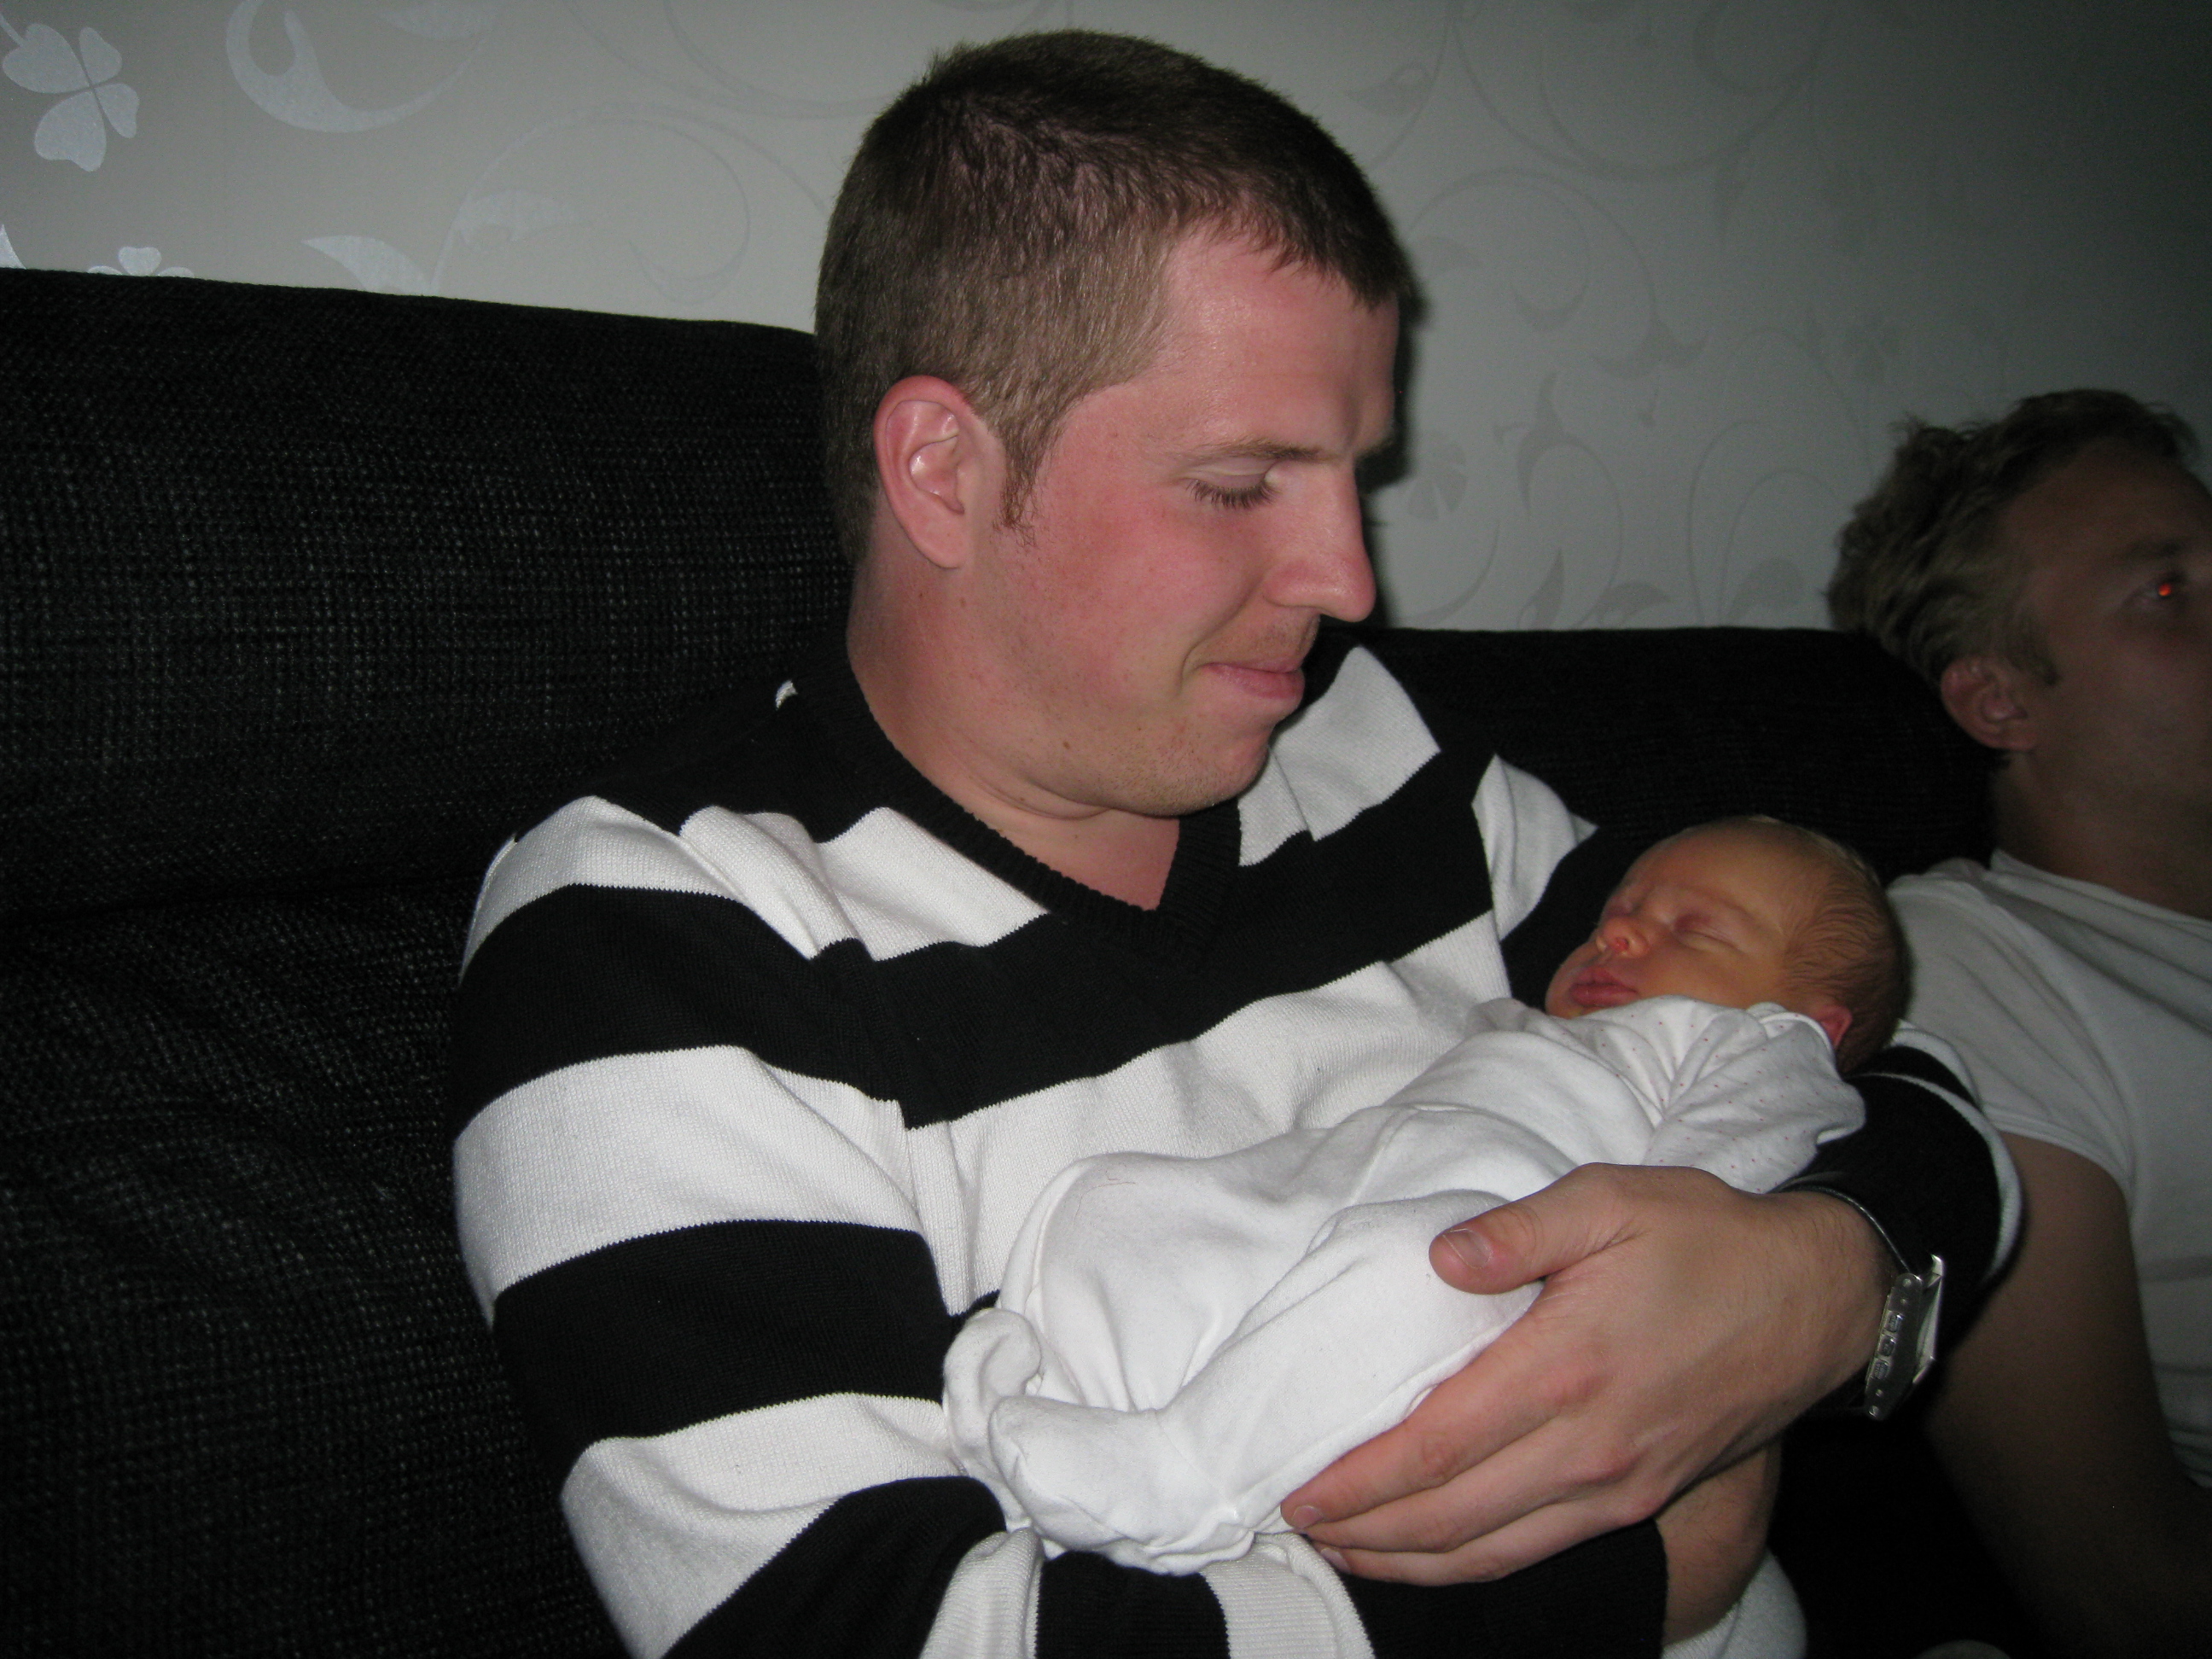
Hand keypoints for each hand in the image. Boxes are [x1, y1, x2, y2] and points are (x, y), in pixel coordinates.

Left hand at [1284, 1163, 1885, 1585]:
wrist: (1819, 1298)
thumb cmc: (1708, 1239)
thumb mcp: (1611, 1200)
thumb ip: (1519, 1227)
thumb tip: (1442, 1258)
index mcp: (1565, 1368)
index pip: (1437, 1445)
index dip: (1361, 1479)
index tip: (1299, 1487)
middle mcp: (1587, 1446)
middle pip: (1450, 1516)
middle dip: (1365, 1531)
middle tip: (1294, 1522)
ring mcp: (1617, 1486)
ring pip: (1491, 1551)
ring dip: (1408, 1561)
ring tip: (1345, 1549)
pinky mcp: (1640, 1501)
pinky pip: (1538, 1549)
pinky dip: (1472, 1565)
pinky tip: (1434, 1554)